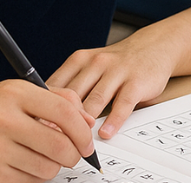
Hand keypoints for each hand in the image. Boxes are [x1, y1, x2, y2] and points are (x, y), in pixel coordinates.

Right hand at [0, 79, 96, 182]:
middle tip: (70, 154)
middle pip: (61, 146)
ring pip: (48, 169)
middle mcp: (3, 119)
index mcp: (13, 93)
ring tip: (36, 156)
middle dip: (73, 155)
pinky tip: (19, 164)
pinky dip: (32, 177)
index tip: (87, 141)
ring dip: (51, 166)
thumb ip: (57, 100)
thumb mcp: (16, 94)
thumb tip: (88, 122)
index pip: (65, 113)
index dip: (83, 131)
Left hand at [47, 35, 177, 138]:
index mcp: (79, 60)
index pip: (56, 85)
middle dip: (62, 119)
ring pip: (95, 101)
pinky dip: (113, 121)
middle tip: (53, 140)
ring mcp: (117, 71)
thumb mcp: (89, 66)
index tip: (38, 127)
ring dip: (85, 124)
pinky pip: (122, 104)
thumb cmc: (116, 64)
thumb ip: (71, 85)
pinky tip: (106, 133)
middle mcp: (96, 63)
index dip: (45, 107)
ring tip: (78, 143)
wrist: (153, 47)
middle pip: (73, 95)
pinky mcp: (136, 82)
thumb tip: (45, 113)